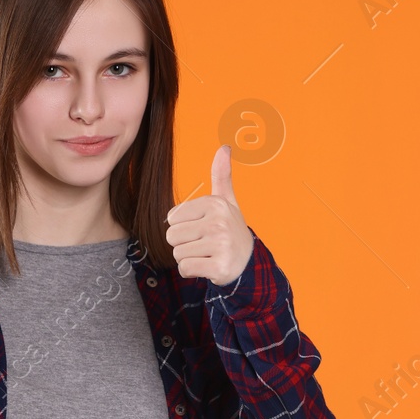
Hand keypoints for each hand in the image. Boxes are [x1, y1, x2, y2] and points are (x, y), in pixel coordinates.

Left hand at [166, 145, 253, 285]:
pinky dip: (193, 272)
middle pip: (172, 237)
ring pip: (178, 254)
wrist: (248, 261)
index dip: (182, 226)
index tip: (202, 228)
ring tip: (206, 254)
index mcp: (214, 204)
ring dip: (188, 258)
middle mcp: (219, 222)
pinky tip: (208, 266)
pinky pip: (186, 268)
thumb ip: (221, 175)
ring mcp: (221, 245)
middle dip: (183, 244)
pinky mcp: (220, 267)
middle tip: (203, 244)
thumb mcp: (226, 201)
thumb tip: (225, 147)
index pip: (171, 218)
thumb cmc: (229, 228)